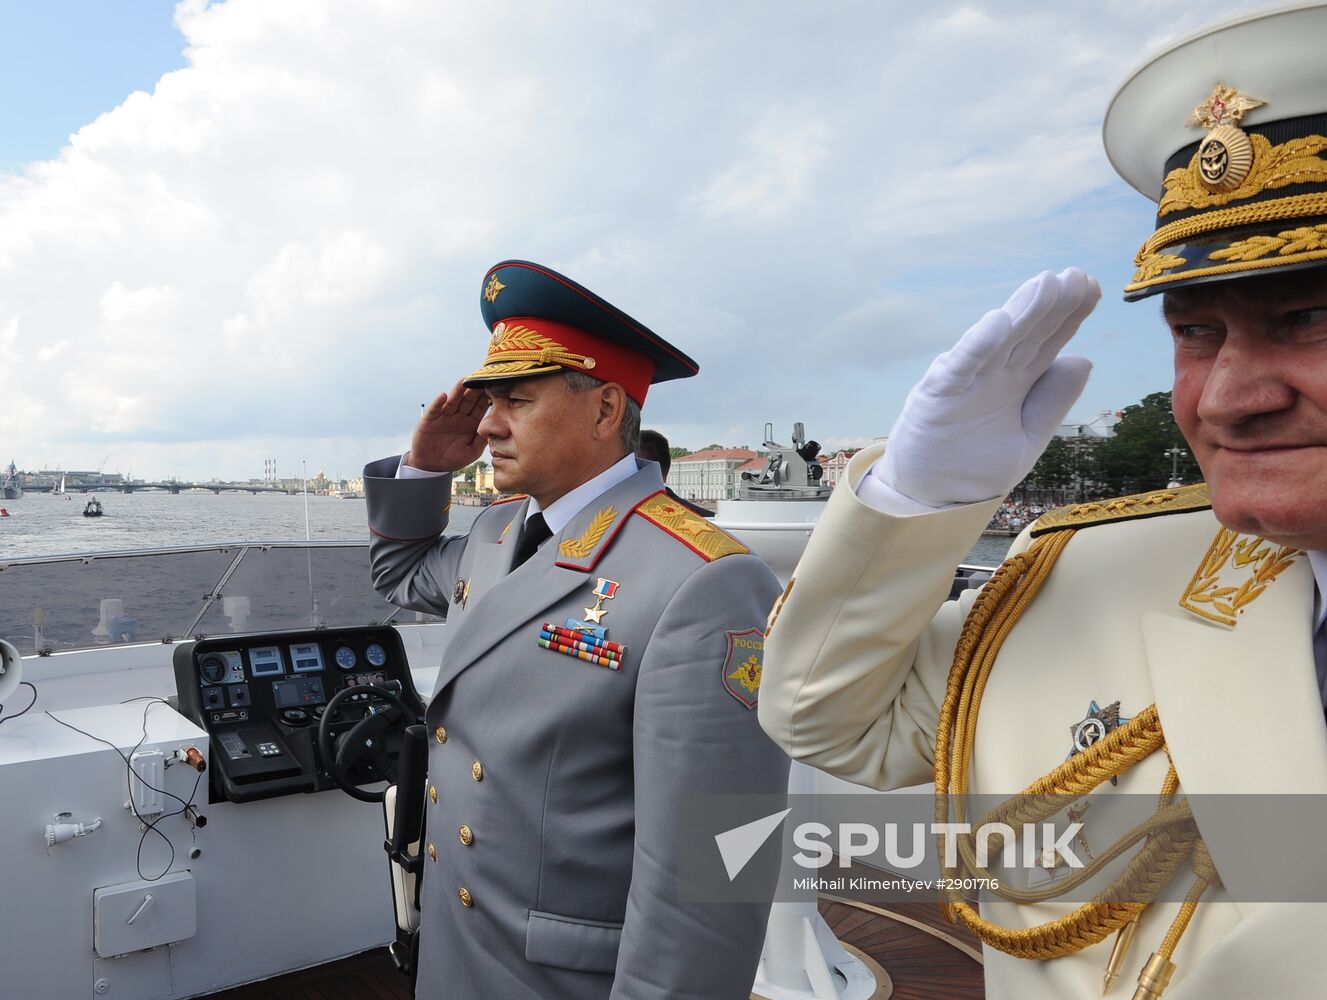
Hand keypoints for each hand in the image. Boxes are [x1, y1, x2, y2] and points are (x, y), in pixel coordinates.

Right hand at [406, 380, 487, 472]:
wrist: (432, 466)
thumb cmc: (453, 458)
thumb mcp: (472, 451)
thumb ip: (482, 440)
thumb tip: (495, 430)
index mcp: (471, 422)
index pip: (480, 407)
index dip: (486, 398)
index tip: (495, 388)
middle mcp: (458, 416)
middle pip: (467, 400)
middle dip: (474, 391)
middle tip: (481, 379)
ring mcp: (444, 416)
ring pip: (452, 401)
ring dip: (457, 391)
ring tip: (463, 381)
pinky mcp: (429, 420)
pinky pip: (434, 410)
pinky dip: (438, 403)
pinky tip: (443, 396)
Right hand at [877, 268, 1099, 506]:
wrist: (932, 499)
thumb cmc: (975, 468)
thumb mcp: (1027, 438)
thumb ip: (1052, 402)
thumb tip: (1085, 359)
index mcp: (1017, 383)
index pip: (1049, 341)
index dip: (1070, 315)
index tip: (1093, 287)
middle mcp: (994, 375)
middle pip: (1029, 334)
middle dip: (1053, 305)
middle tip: (1077, 276)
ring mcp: (967, 382)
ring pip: (998, 341)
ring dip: (1022, 312)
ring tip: (1047, 284)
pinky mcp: (938, 396)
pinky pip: (961, 367)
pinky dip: (978, 345)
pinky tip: (998, 321)